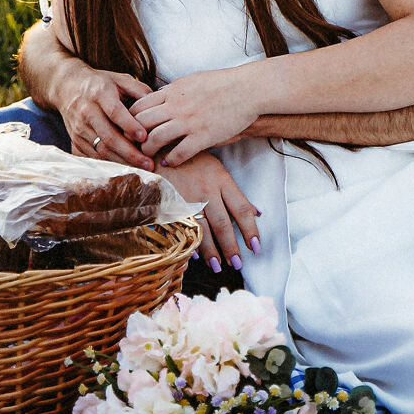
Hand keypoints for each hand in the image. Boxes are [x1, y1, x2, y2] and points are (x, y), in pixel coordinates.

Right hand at [52, 59, 154, 170]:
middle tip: (149, 164)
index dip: (129, 125)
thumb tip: (160, 106)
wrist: (67, 87)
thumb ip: (140, 90)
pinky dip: (110, 163)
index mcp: (100, 93)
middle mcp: (87, 112)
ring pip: (101, 150)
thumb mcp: (120, 79)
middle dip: (130, 153)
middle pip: (108, 137)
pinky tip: (126, 167)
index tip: (145, 137)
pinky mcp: (76, 140)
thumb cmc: (100, 84)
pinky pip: (93, 156)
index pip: (115, 112)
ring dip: (122, 162)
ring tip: (142, 169)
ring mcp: (79, 128)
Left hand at [130, 67, 258, 165]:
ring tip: (148, 156)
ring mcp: (189, 121)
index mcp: (173, 91)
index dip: (130, 118)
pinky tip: (170, 162)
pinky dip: (171, 159)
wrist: (247, 89)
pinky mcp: (203, 136)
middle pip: (142, 122)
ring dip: (148, 150)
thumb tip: (161, 96)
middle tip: (132, 145)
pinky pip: (180, 152)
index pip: (140, 105)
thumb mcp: (192, 81)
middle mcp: (177, 106)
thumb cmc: (222, 84)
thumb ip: (175, 91)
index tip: (129, 128)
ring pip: (156, 138)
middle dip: (133, 136)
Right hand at [157, 152, 260, 271]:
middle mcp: (206, 189)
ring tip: (217, 266)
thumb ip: (235, 192)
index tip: (256, 247)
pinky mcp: (171, 203)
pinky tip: (195, 254)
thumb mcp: (216, 168)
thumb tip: (256, 212)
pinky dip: (190, 241)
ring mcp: (187, 197)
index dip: (250, 230)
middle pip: (223, 224)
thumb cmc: (190, 157)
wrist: (158, 146)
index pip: (241, 209)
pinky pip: (183, 227)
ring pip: (203, 229)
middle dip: (232, 247)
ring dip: (212, 251)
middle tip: (238, 264)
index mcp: (221, 179)